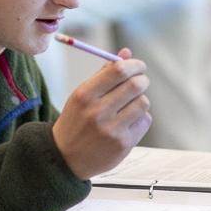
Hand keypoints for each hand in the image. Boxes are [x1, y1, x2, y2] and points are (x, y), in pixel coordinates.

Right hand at [52, 50, 151, 179]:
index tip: (139, 66)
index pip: (118, 71)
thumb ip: (104, 74)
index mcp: (85, 95)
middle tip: (140, 81)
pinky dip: (140, 118)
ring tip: (130, 105)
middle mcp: (97, 112)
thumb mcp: (82, 95)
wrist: (65, 158)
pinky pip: (144, 121)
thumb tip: (127, 53)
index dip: (134, 65)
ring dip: (140, 100)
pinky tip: (127, 122)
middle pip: (135, 85)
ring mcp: (111, 130)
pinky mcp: (123, 144)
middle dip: (142, 80)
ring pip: (143, 103)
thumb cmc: (77, 120)